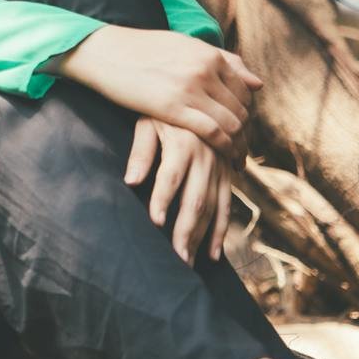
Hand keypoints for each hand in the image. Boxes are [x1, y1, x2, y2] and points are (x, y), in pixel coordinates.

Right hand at [51, 25, 260, 153]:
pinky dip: (224, 147)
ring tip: (236, 160)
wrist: (105, 53)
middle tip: (242, 151)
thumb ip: (223, 62)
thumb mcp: (185, 47)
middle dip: (246, 134)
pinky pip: (213, 132)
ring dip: (239, 145)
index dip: (247, 113)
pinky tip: (223, 158)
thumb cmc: (141, 50)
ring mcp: (191, 88)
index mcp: (209, 55)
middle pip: (241, 108)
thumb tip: (258, 84)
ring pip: (232, 123)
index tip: (243, 129)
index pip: (244, 89)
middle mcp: (205, 70)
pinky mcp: (173, 108)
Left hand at [124, 119, 234, 263]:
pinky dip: (221, 232)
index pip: (171, 177)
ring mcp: (219, 169)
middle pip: (195, 200)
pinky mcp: (228, 175)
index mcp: (183, 145)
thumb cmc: (164, 112)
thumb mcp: (147, 122)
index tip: (155, 223)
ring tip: (189, 263)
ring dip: (201, 238)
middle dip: (186, 232)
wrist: (203, 95)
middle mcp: (205, 159)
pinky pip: (227, 207)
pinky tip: (214, 255)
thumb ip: (141, 152)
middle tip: (177, 260)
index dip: (163, 200)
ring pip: (212, 209)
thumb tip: (130, 181)